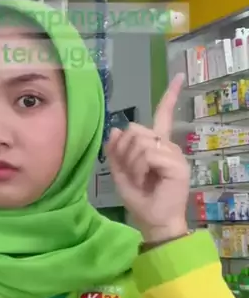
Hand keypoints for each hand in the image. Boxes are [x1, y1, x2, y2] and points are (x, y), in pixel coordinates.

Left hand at [105, 73, 189, 243]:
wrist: (153, 220)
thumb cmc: (139, 198)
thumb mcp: (119, 172)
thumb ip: (116, 151)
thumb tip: (115, 129)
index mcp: (157, 145)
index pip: (162, 115)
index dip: (170, 96)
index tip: (180, 77)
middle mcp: (167, 145)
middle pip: (136, 129)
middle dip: (124, 150)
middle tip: (128, 171)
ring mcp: (174, 154)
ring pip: (140, 142)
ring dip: (131, 162)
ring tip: (138, 178)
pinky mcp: (177, 164)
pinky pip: (148, 154)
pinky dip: (139, 168)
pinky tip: (144, 180)